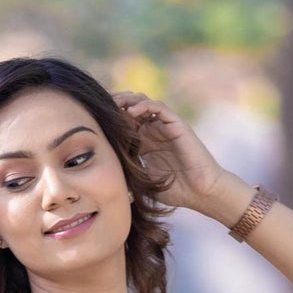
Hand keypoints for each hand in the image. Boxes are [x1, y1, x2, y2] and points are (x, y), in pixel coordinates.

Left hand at [112, 90, 229, 214]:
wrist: (200, 192)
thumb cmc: (176, 191)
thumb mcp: (144, 182)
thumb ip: (129, 175)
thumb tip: (104, 180)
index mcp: (146, 142)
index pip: (124, 123)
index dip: (110, 119)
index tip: (92, 119)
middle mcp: (154, 131)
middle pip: (131, 108)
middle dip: (115, 105)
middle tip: (100, 106)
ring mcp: (166, 126)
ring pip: (144, 103)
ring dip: (127, 100)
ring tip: (113, 103)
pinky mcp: (177, 125)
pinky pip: (159, 108)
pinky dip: (145, 106)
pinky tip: (131, 112)